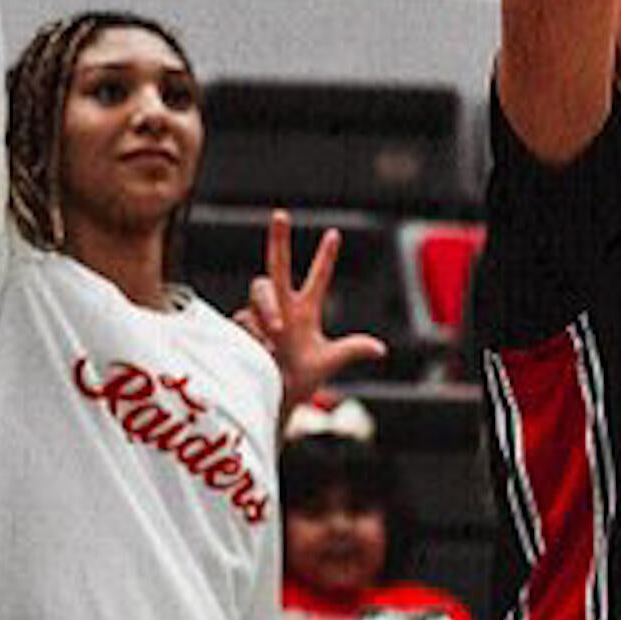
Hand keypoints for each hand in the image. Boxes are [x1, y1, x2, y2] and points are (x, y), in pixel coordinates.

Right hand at [234, 211, 387, 414]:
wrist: (272, 404)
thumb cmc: (299, 383)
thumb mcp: (327, 364)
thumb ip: (351, 350)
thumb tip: (381, 348)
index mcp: (305, 312)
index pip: (317, 279)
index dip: (325, 258)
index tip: (334, 234)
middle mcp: (282, 309)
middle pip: (277, 266)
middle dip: (278, 240)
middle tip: (280, 214)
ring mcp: (259, 317)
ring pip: (259, 293)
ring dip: (268, 309)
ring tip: (276, 334)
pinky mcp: (239, 328)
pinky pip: (244, 318)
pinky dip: (254, 331)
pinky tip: (259, 348)